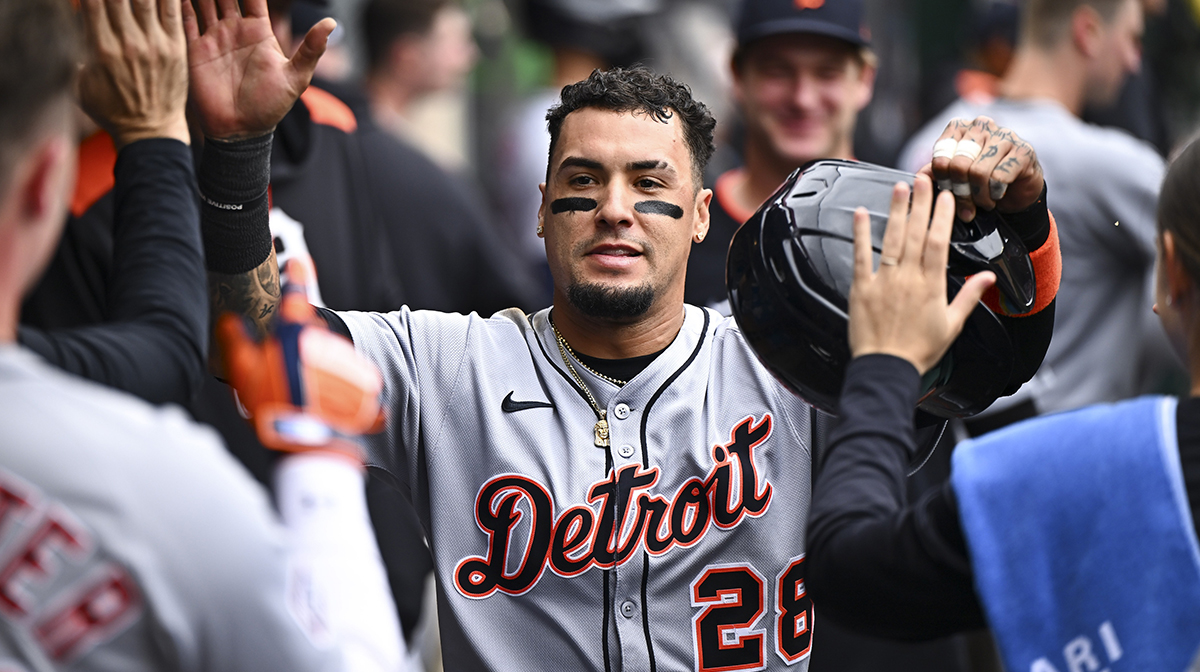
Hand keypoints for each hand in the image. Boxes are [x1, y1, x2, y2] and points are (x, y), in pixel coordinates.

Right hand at [77, 0, 189, 147]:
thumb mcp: (83, 83)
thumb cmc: (112, 110)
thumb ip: (81, 53)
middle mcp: (128, 43)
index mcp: (101, 49)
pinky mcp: (176, 49)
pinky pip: (172, 12)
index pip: (93, 3)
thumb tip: (81, 31)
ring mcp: (154, 45)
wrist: (150, 132)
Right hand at [183, 0, 333, 139]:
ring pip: (203, 1)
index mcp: (258, 31)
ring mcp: (213, 37)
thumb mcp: (296, 78)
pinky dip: (178, 4)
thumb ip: (311, 49)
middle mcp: (234, 30)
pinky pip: (184, 20)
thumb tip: (332, 23)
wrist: (241, 131)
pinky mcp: (194, 49)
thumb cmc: (270, 107)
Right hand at [217, 261, 384, 457]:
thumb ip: (236, 341)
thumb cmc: (270, 407)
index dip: (297, 277)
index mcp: (295, 334)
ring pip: (332, 360)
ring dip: (319, 375)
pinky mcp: (363, 389)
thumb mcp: (242, 372)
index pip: (296, 296)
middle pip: (314, 336)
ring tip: (301, 399)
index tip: (300, 263)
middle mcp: (325, 344)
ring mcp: (346, 365)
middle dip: (301, 348)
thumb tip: (230, 320)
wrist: (302, 445)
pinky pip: (356, 387)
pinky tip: (333, 410)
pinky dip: (347, 397)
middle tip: (285, 373)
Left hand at [848, 175, 995, 373]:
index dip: (941, 217)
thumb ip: (969, 297)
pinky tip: (859, 213)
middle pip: (916, 234)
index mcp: (931, 286)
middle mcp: (908, 279)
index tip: (945, 197)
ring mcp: (883, 282)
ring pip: (892, 239)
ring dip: (896, 211)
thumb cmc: (919, 350)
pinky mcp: (861, 288)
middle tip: (924, 178)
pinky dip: (860, 233)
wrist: (886, 368)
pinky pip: (861, 255)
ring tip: (900, 187)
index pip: (938, 243)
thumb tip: (988, 277)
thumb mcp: (952, 325)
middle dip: (920, 204)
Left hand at [920, 116, 1044, 221]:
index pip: (940, 157)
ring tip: (983, 202)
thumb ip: (936, 173)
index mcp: (959, 128)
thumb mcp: (954, 177)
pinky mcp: (1023, 151)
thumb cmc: (981, 180)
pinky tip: (997, 195)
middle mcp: (981, 126)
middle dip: (960, 191)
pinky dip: (994, 194)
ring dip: (979, 196)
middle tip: (967, 204)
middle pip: (958, 165)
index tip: (949, 192)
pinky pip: (999, 178)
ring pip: (978, 173)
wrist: (1016, 190)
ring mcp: (1004, 135)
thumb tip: (919, 178)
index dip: (943, 181)